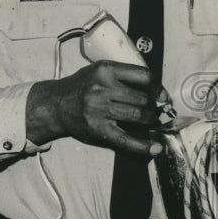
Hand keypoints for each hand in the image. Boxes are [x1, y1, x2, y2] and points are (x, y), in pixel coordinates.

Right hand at [26, 61, 162, 156]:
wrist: (55, 104)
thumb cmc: (81, 87)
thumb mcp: (99, 71)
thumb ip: (123, 76)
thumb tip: (155, 91)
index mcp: (105, 70)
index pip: (144, 76)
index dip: (158, 87)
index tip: (162, 95)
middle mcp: (102, 88)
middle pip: (142, 98)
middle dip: (152, 106)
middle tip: (153, 110)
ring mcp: (99, 110)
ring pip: (138, 116)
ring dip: (149, 120)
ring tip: (149, 121)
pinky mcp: (98, 129)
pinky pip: (126, 139)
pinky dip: (143, 145)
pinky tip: (155, 148)